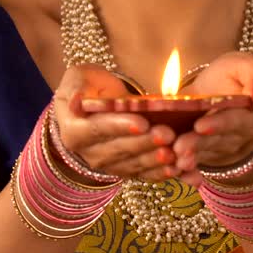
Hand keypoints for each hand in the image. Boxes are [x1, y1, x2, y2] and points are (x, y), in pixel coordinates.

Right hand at [51, 64, 180, 181]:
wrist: (96, 103)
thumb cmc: (88, 86)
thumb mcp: (78, 78)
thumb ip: (76, 86)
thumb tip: (76, 99)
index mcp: (74, 130)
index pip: (96, 130)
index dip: (119, 127)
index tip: (142, 123)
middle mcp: (89, 153)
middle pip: (119, 150)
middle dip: (145, 143)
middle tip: (167, 135)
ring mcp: (108, 164)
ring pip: (133, 165)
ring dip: (155, 160)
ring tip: (174, 152)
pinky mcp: (126, 169)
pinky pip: (143, 174)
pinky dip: (161, 173)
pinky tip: (178, 168)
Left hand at [171, 51, 252, 185]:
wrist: (226, 86)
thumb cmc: (239, 73)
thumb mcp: (251, 65)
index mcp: (251, 113)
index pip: (236, 120)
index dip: (219, 124)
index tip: (201, 125)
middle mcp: (237, 135)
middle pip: (216, 140)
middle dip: (197, 144)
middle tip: (179, 147)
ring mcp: (220, 146)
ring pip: (204, 152)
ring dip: (188, 157)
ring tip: (173, 158)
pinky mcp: (203, 151)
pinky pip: (195, 162)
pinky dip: (184, 169)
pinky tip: (172, 170)